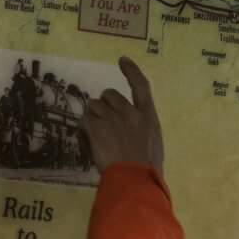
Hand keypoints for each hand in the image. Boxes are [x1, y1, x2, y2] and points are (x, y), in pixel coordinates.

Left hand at [84, 57, 164, 173]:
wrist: (135, 178)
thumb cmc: (148, 169)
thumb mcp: (154, 145)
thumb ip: (143, 132)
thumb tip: (133, 130)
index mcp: (148, 117)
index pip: (141, 86)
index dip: (131, 71)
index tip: (122, 60)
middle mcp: (130, 112)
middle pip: (110, 95)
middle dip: (104, 105)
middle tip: (104, 123)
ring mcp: (112, 118)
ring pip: (94, 106)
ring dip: (93, 117)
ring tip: (96, 134)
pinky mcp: (96, 127)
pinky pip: (85, 120)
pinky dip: (84, 128)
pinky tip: (88, 139)